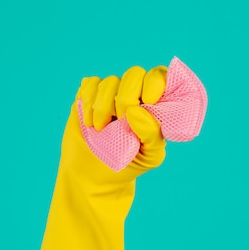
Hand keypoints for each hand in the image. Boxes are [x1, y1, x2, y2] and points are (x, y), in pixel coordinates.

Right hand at [68, 64, 167, 181]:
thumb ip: (152, 135)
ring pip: (110, 82)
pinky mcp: (89, 96)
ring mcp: (111, 93)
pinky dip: (88, 103)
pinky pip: (90, 86)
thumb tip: (137, 111)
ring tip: (101, 128)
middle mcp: (134, 93)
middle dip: (126, 97)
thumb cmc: (130, 163)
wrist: (96, 175)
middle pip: (134, 74)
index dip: (155, 82)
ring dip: (104, 105)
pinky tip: (89, 123)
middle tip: (121, 120)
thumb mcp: (149, 156)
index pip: (160, 77)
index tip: (148, 100)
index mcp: (155, 103)